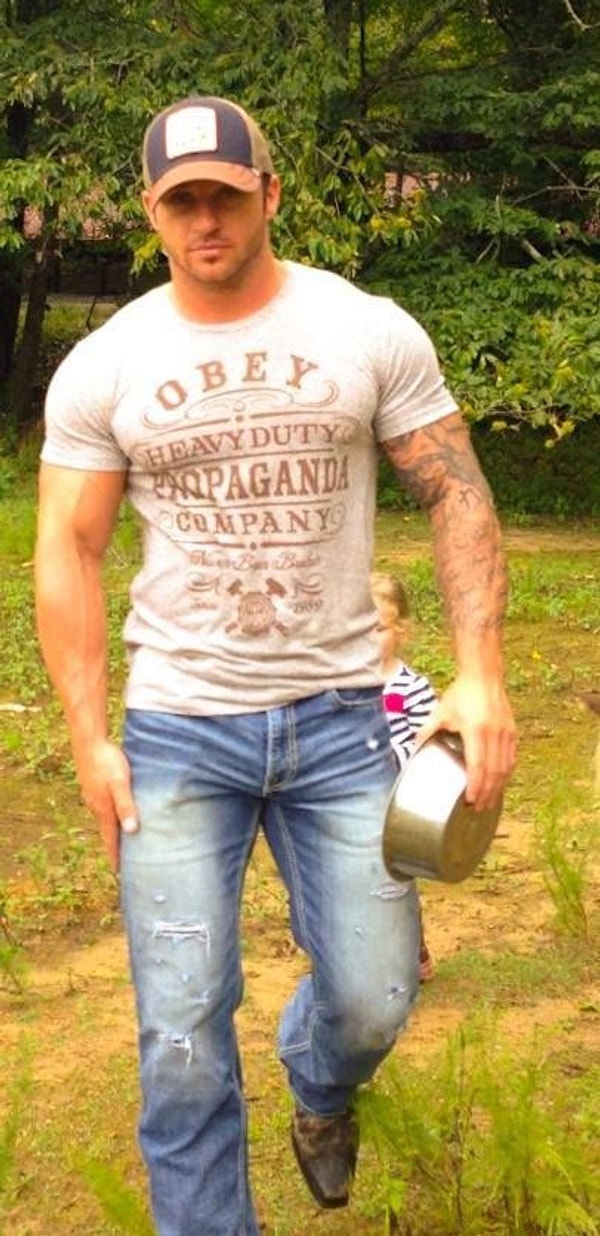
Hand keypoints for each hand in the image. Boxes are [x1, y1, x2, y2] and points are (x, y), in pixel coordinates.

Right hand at [73, 738, 137, 870]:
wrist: (88, 741)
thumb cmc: (107, 761)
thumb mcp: (120, 783)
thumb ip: (125, 805)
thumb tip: (131, 831)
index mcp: (104, 810)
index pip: (110, 840)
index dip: (116, 857)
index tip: (120, 874)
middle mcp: (97, 807)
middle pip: (107, 833)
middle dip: (115, 847)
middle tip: (125, 863)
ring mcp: (93, 797)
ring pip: (106, 819)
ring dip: (114, 831)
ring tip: (124, 840)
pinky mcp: (94, 787)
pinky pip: (104, 808)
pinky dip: (112, 816)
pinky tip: (117, 812)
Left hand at [415, 673, 516, 810]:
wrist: (484, 676)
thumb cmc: (460, 694)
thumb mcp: (440, 712)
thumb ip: (427, 731)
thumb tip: (411, 749)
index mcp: (475, 730)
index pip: (477, 765)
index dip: (475, 785)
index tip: (469, 800)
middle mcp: (494, 733)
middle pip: (493, 772)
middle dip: (487, 793)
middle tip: (478, 809)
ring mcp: (506, 733)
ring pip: (505, 768)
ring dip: (498, 787)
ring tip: (489, 802)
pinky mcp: (512, 731)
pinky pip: (511, 758)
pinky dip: (506, 774)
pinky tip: (500, 783)